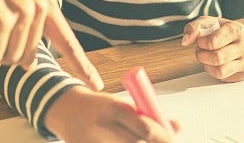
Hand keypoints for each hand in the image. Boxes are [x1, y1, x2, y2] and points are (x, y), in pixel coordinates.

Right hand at [0, 0, 101, 89]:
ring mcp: (23, 12)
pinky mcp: (3, 20)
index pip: (67, 40)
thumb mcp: (11, 7)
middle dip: (5, 54)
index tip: (96, 85)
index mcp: (45, 3)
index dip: (82, 65)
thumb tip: (29, 66)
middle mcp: (40, 6)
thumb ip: (26, 32)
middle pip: (28, 57)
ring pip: (11, 58)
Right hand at [44, 86, 178, 142]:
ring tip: (130, 137)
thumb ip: (149, 115)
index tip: (172, 138)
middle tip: (163, 141)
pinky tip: (121, 141)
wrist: (65, 111)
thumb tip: (177, 127)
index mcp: (114, 109)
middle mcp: (103, 128)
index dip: (164, 137)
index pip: (146, 129)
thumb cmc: (100, 107)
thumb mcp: (124, 104)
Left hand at [182, 16, 243, 81]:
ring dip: (207, 65)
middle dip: (202, 56)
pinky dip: (214, 72)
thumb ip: (193, 28)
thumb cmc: (222, 30)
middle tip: (201, 51)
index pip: (213, 42)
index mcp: (236, 29)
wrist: (240, 38)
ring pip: (220, 71)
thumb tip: (185, 41)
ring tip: (207, 58)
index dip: (201, 43)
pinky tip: (215, 64)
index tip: (200, 41)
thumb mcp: (207, 22)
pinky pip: (224, 77)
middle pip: (216, 58)